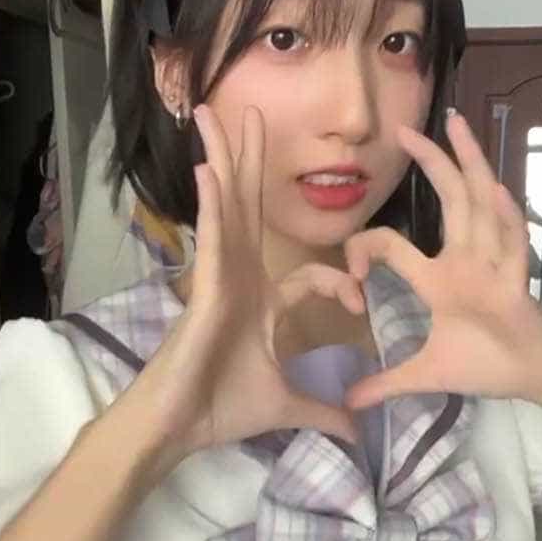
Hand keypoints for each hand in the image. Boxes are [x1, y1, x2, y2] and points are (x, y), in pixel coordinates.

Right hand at [118, 103, 364, 474]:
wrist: (180, 426)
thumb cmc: (221, 408)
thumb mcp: (287, 406)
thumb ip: (322, 411)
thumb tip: (355, 430)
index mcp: (262, 303)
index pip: (310, 275)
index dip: (341, 282)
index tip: (361, 306)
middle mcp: (240, 280)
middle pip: (250, 208)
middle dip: (252, 161)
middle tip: (254, 110)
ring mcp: (220, 279)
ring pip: (227, 207)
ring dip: (226, 159)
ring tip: (218, 113)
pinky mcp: (205, 288)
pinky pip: (211, 238)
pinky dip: (212, 204)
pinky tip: (210, 168)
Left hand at [342, 112, 541, 411]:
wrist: (540, 379)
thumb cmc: (490, 366)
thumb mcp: (428, 375)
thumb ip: (387, 384)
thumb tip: (348, 404)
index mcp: (439, 278)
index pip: (394, 246)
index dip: (368, 249)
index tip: (352, 276)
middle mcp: (465, 261)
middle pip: (447, 200)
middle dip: (430, 162)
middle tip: (404, 128)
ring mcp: (494, 266)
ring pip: (480, 205)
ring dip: (470, 165)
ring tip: (458, 125)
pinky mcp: (516, 285)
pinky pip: (512, 246)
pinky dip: (506, 218)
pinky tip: (497, 189)